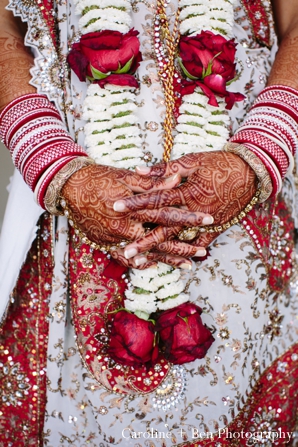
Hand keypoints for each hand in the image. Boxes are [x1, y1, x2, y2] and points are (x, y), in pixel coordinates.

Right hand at [62, 164, 211, 267]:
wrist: (68, 188)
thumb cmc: (98, 178)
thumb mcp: (125, 177)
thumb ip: (151, 183)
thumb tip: (176, 179)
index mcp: (133, 209)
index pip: (167, 214)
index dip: (188, 218)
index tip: (208, 220)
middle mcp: (125, 228)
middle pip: (159, 241)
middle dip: (183, 248)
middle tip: (202, 252)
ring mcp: (115, 239)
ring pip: (146, 254)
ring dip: (167, 260)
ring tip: (187, 266)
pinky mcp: (105, 244)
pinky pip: (125, 259)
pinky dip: (140, 263)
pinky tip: (154, 265)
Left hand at [113, 151, 257, 257]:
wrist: (251, 173)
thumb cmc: (220, 163)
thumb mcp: (192, 161)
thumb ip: (165, 169)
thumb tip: (138, 169)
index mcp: (187, 191)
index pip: (156, 198)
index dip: (135, 203)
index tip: (116, 207)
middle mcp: (195, 210)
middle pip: (165, 227)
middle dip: (144, 240)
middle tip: (125, 250)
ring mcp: (207, 222)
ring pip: (180, 240)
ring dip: (161, 252)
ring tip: (142, 262)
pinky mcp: (217, 229)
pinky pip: (200, 243)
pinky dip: (187, 253)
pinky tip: (171, 262)